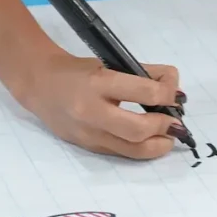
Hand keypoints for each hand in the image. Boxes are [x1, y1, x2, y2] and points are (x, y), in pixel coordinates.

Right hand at [20, 55, 183, 160]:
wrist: (39, 84)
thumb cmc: (78, 71)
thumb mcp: (110, 63)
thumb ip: (144, 74)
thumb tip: (174, 90)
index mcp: (98, 83)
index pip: (144, 92)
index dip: (168, 95)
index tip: (176, 96)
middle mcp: (91, 112)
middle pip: (138, 129)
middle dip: (164, 127)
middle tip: (175, 123)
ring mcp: (88, 134)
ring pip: (132, 150)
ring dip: (158, 146)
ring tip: (169, 137)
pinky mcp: (87, 147)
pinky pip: (120, 153)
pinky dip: (140, 149)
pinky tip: (151, 141)